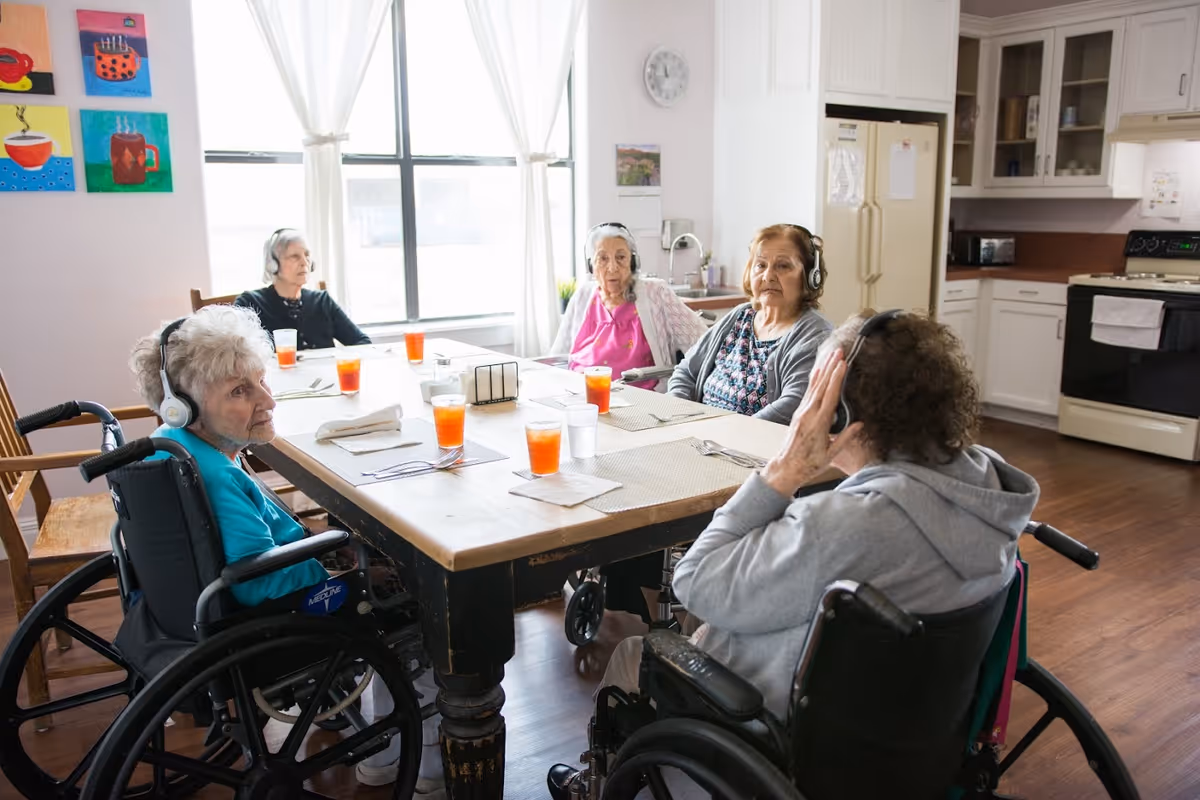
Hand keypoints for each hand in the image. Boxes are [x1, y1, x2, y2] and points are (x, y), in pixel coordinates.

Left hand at [760, 348, 863, 496]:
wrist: (786, 467)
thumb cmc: (810, 464)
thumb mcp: (831, 454)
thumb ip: (845, 438)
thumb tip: (860, 424)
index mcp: (819, 423)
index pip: (830, 396)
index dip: (837, 378)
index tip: (843, 364)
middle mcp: (808, 414)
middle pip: (821, 385)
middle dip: (830, 367)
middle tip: (838, 351)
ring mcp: (802, 412)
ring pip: (814, 386)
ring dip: (823, 369)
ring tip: (830, 355)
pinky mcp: (798, 413)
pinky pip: (808, 393)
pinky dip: (814, 380)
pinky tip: (818, 371)